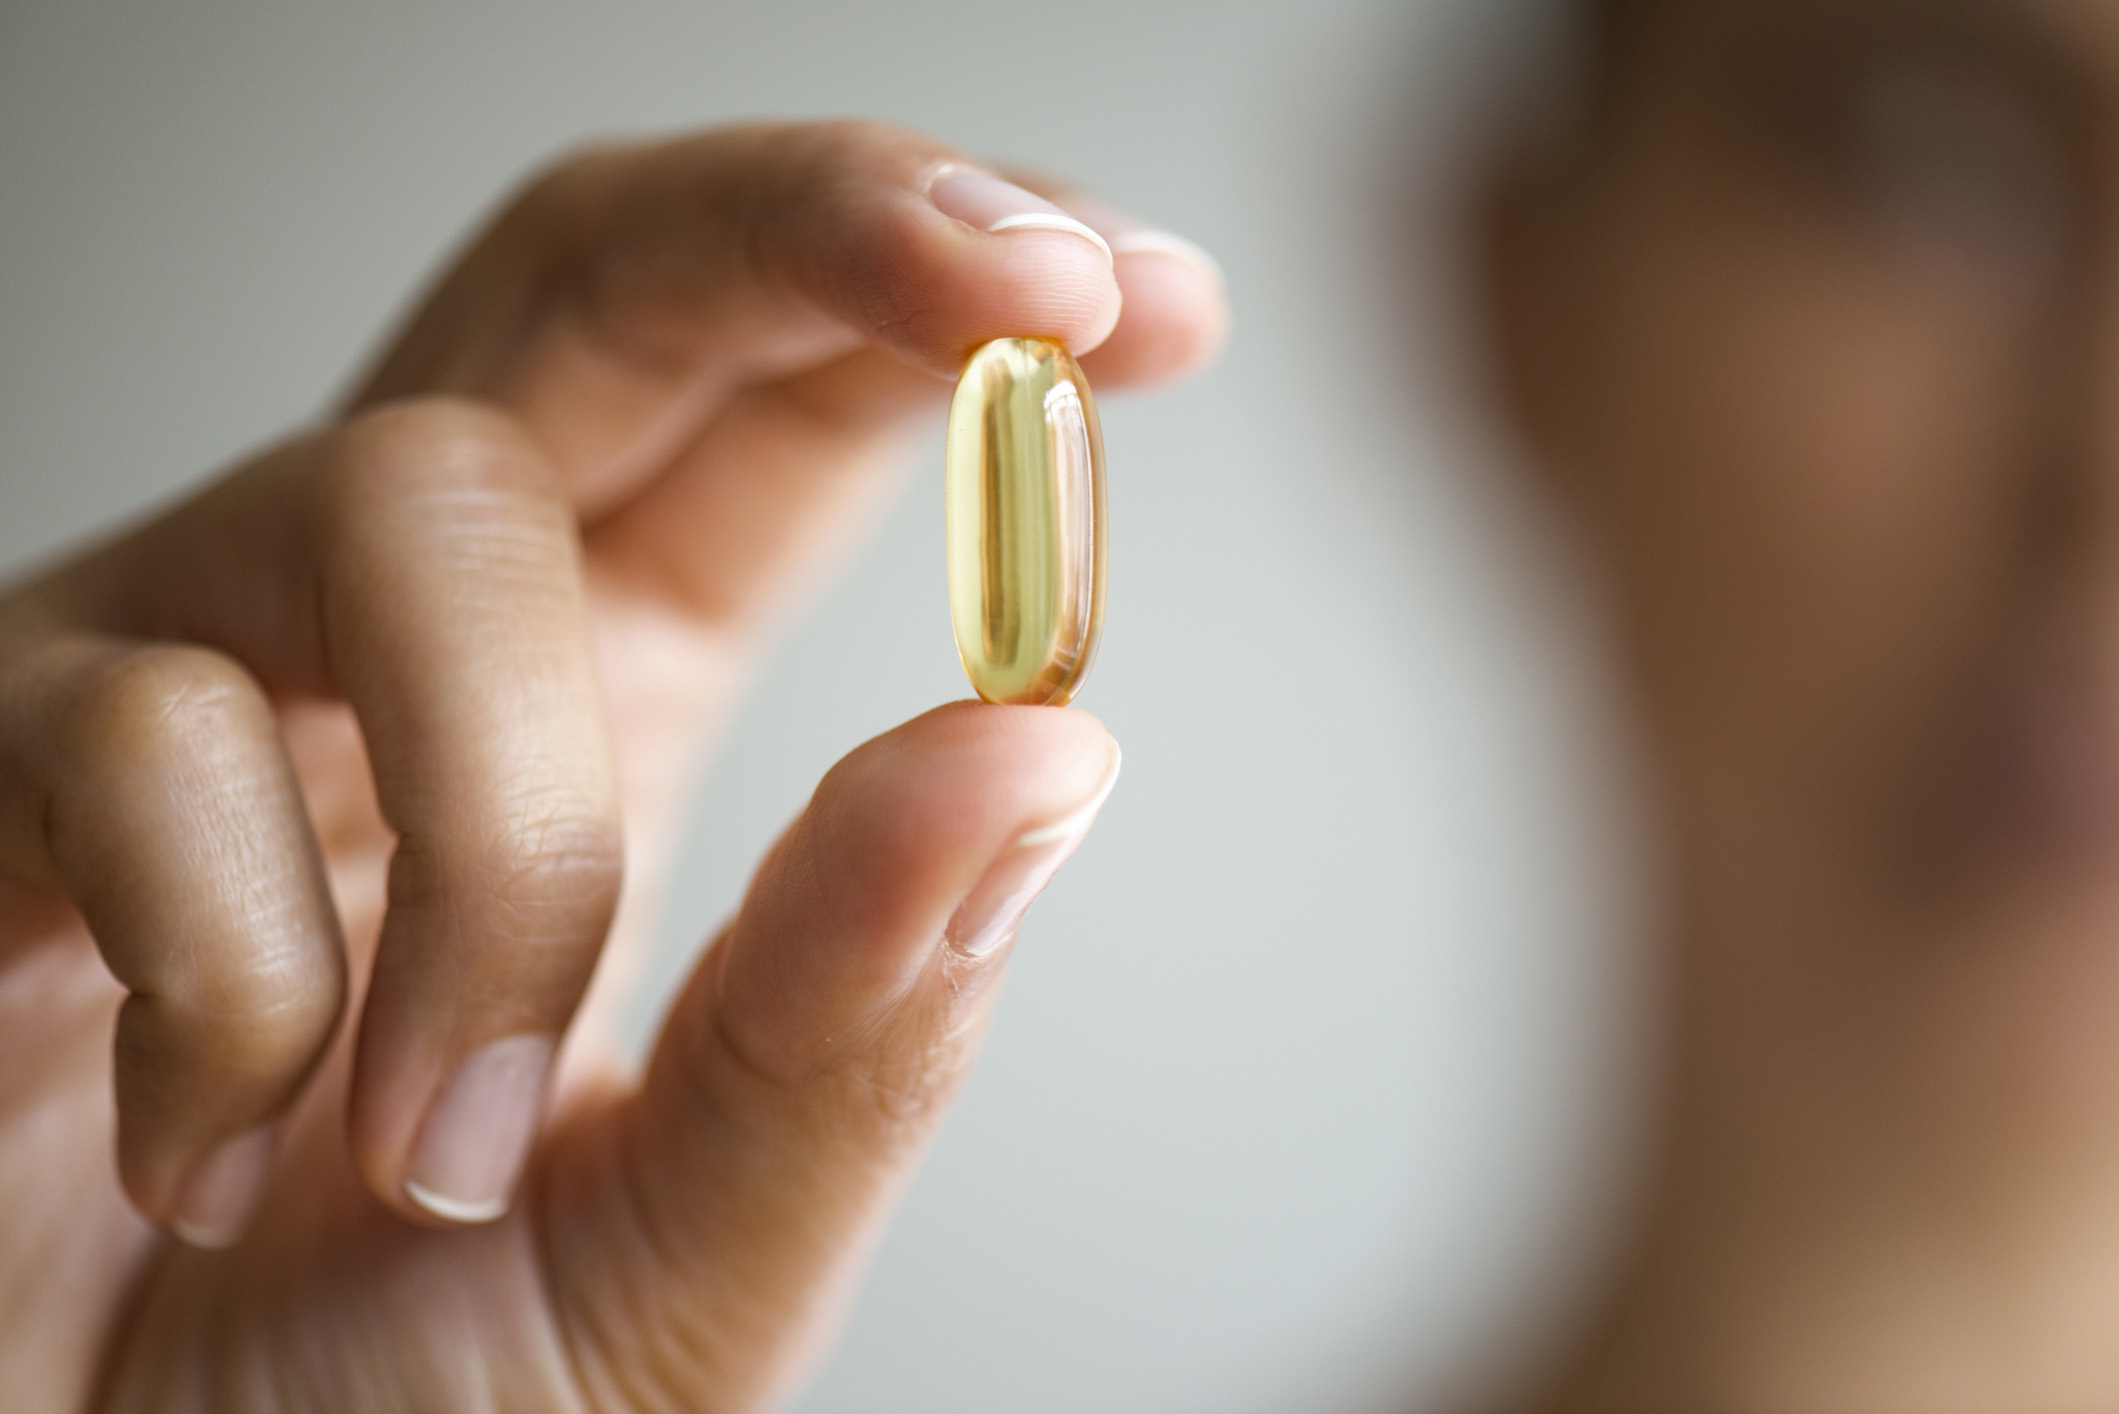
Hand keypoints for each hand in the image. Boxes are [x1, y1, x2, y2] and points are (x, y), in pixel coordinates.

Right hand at [0, 121, 1225, 1410]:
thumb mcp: (678, 1240)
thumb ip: (847, 1019)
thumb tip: (1040, 752)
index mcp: (600, 701)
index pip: (778, 406)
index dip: (951, 309)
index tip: (1152, 305)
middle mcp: (401, 640)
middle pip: (604, 281)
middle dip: (826, 231)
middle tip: (1034, 282)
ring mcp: (183, 672)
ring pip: (409, 505)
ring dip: (510, 836)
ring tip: (442, 1138)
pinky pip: (150, 741)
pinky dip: (257, 986)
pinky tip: (222, 1158)